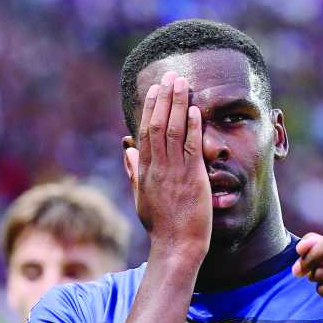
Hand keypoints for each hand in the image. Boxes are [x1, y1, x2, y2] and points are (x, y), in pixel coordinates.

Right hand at [124, 72, 211, 262]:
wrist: (176, 246)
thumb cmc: (161, 226)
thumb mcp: (142, 198)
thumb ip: (134, 172)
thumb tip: (127, 151)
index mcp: (144, 171)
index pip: (144, 133)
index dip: (150, 108)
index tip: (155, 90)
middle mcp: (156, 168)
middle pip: (156, 125)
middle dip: (164, 98)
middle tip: (170, 76)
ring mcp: (173, 172)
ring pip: (171, 131)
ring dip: (178, 104)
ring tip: (182, 83)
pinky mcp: (191, 179)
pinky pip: (190, 148)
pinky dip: (192, 127)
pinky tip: (195, 110)